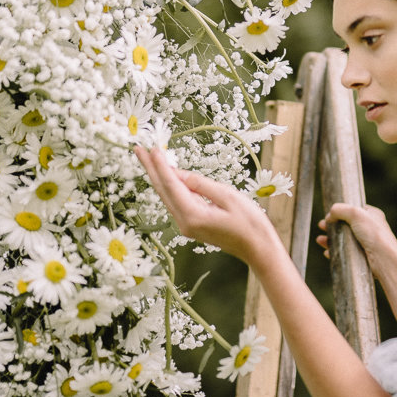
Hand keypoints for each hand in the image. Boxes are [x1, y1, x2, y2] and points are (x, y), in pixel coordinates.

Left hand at [135, 146, 275, 263]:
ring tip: (148, 158)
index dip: (161, 165)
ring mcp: (187, 226)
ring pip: (167, 197)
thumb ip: (201, 185)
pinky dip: (169, 186)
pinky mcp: (192, 225)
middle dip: (150, 169)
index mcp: (193, 215)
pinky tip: (167, 176)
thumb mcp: (227, 196)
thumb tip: (181, 174)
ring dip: (158, 176)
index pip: (171, 185)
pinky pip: (176, 202)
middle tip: (138, 149)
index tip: (153, 147)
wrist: (258, 249)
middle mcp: (185, 222)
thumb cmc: (249, 223)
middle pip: (162, 191)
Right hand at [317, 202, 396, 276]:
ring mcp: (365, 243)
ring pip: (344, 240)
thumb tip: (329, 215)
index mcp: (371, 216)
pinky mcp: (361, 257)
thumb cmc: (374, 235)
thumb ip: (340, 209)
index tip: (329, 214)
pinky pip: (345, 253)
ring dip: (330, 239)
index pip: (353, 210)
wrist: (384, 260)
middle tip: (321, 226)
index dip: (340, 212)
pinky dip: (335, 252)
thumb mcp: (356, 213)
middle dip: (332, 226)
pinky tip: (327, 252)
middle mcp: (369, 229)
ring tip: (320, 240)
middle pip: (346, 226)